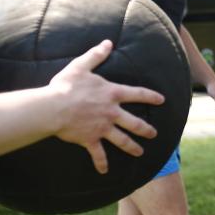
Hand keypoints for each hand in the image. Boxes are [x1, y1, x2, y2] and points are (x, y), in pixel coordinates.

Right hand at [49, 40, 165, 174]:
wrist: (53, 107)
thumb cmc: (66, 86)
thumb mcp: (82, 66)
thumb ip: (96, 55)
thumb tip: (108, 42)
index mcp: (112, 94)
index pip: (138, 94)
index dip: (151, 96)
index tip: (162, 100)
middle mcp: (112, 112)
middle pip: (134, 122)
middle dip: (146, 129)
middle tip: (154, 134)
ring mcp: (102, 127)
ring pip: (122, 140)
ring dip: (132, 147)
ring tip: (140, 153)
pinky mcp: (90, 139)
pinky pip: (98, 153)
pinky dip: (101, 163)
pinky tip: (105, 171)